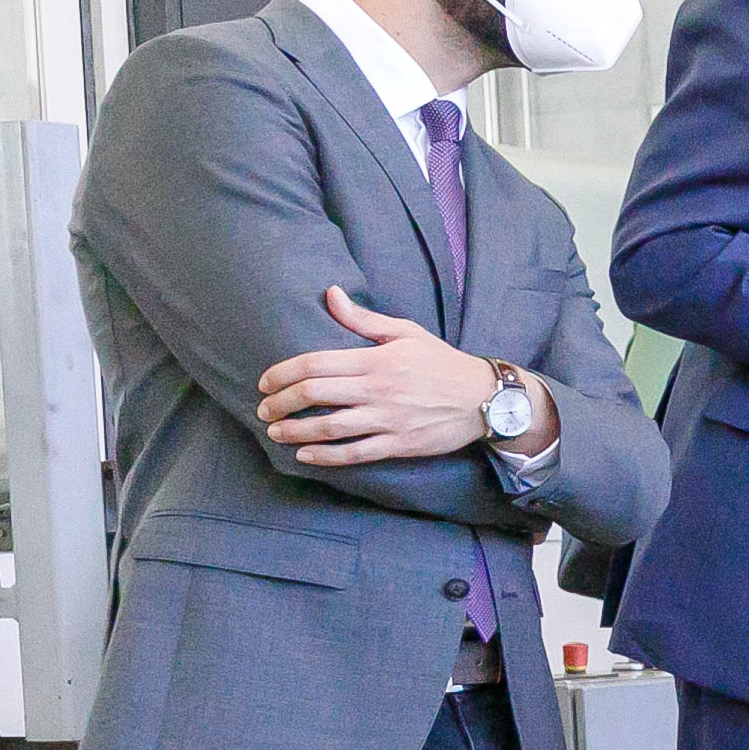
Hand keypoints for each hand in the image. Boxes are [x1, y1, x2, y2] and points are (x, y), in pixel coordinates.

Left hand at [258, 288, 500, 466]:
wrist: (485, 398)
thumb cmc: (442, 362)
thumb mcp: (406, 332)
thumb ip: (363, 319)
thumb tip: (330, 293)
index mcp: (377, 360)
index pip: (315, 364)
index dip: (283, 373)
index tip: (265, 381)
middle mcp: (379, 390)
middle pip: (314, 395)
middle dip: (280, 403)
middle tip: (263, 408)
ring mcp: (388, 419)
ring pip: (329, 427)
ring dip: (295, 431)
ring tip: (275, 432)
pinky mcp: (399, 444)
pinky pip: (354, 453)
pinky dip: (325, 456)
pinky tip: (305, 455)